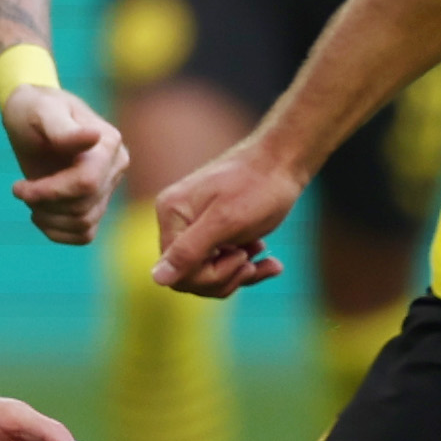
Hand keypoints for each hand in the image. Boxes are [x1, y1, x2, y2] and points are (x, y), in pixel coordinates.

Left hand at [1, 80, 127, 244]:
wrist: (31, 117)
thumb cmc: (34, 109)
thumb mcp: (42, 112)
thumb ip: (65, 130)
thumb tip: (94, 137)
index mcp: (109, 143)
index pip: (86, 184)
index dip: (50, 192)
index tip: (19, 186)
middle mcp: (116, 166)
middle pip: (83, 207)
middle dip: (45, 204)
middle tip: (20, 189)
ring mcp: (109, 187)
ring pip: (83, 224)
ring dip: (48, 218)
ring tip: (28, 197)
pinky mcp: (97, 205)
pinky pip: (84, 235)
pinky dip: (57, 232)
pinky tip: (39, 213)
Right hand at [149, 136, 303, 298]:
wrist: (284, 161)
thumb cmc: (258, 185)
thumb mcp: (225, 221)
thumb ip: (189, 250)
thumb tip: (156, 278)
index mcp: (172, 215)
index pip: (177, 271)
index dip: (209, 276)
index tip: (240, 257)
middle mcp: (178, 222)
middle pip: (191, 276)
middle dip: (226, 275)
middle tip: (250, 259)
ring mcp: (196, 228)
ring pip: (209, 275)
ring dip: (239, 272)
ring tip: (262, 252)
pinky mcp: (216, 232)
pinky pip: (224, 264)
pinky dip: (249, 267)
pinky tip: (271, 263)